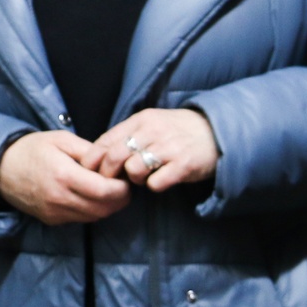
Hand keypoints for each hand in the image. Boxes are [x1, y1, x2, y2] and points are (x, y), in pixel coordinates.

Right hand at [0, 131, 130, 224]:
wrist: (0, 168)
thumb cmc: (31, 149)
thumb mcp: (62, 139)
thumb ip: (89, 150)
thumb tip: (113, 161)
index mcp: (64, 175)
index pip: (105, 191)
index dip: (122, 188)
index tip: (126, 178)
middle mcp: (59, 199)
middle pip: (103, 208)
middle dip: (119, 199)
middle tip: (123, 185)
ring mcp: (55, 212)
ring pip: (94, 217)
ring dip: (107, 206)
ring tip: (109, 190)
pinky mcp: (51, 220)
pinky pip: (80, 219)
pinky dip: (92, 210)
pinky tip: (91, 196)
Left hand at [97, 108, 218, 192]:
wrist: (216, 132)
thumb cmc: (178, 131)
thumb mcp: (152, 123)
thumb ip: (128, 135)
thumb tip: (99, 154)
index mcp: (141, 120)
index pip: (106, 140)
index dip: (93, 160)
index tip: (90, 172)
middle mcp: (153, 131)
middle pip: (115, 156)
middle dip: (108, 174)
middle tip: (112, 182)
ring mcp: (169, 148)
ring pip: (133, 169)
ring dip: (134, 179)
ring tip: (143, 177)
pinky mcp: (183, 165)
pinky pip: (155, 183)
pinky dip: (154, 186)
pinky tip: (160, 180)